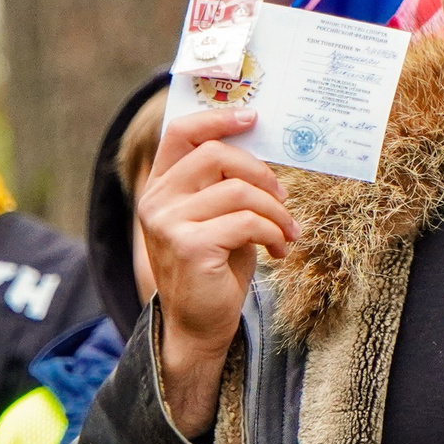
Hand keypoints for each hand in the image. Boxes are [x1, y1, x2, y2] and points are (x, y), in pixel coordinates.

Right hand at [140, 108, 297, 438]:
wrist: (198, 325)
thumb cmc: (214, 267)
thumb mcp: (217, 217)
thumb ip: (226, 184)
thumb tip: (263, 149)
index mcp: (160, 187)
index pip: (181, 132)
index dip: (217, 118)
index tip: (253, 118)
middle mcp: (157, 200)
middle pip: (216, 155)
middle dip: (261, 174)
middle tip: (284, 197)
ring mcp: (169, 223)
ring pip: (238, 191)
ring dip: (275, 211)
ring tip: (287, 232)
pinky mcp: (190, 246)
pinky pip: (247, 222)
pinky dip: (273, 234)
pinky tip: (278, 251)